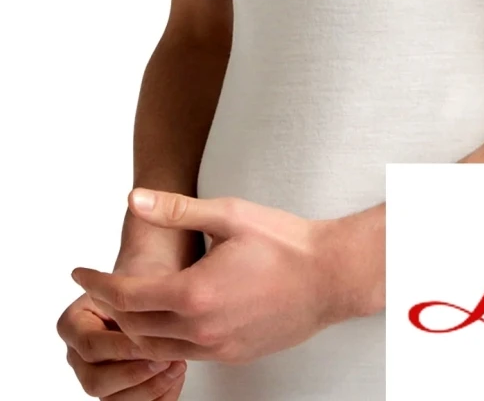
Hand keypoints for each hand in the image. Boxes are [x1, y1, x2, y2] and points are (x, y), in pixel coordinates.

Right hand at [58, 256, 187, 398]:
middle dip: (134, 373)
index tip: (149, 339)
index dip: (121, 347)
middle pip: (94, 381)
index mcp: (73, 324)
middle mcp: (79, 355)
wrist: (157, 283)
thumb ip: (131, 299)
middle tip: (166, 358)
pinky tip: (176, 376)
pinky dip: (158, 396)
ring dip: (148, 388)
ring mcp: (97, 375)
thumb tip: (142, 329)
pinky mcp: (118, 390)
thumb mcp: (136, 279)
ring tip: (177, 365)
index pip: (90, 346)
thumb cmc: (145, 277)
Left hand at [70, 188, 349, 365]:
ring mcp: (217, 348)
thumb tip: (135, 199)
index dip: (97, 284)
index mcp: (195, 294)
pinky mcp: (233, 354)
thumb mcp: (229, 214)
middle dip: (109, 307)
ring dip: (133, 326)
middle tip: (97, 286)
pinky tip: (165, 318)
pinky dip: (162, 339)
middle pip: (133, 327)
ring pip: (156, 346)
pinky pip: (184, 353)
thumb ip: (177, 209)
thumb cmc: (286, 242)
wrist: (331, 276)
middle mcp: (202, 330)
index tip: (80, 272)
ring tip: (124, 302)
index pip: (126, 297)